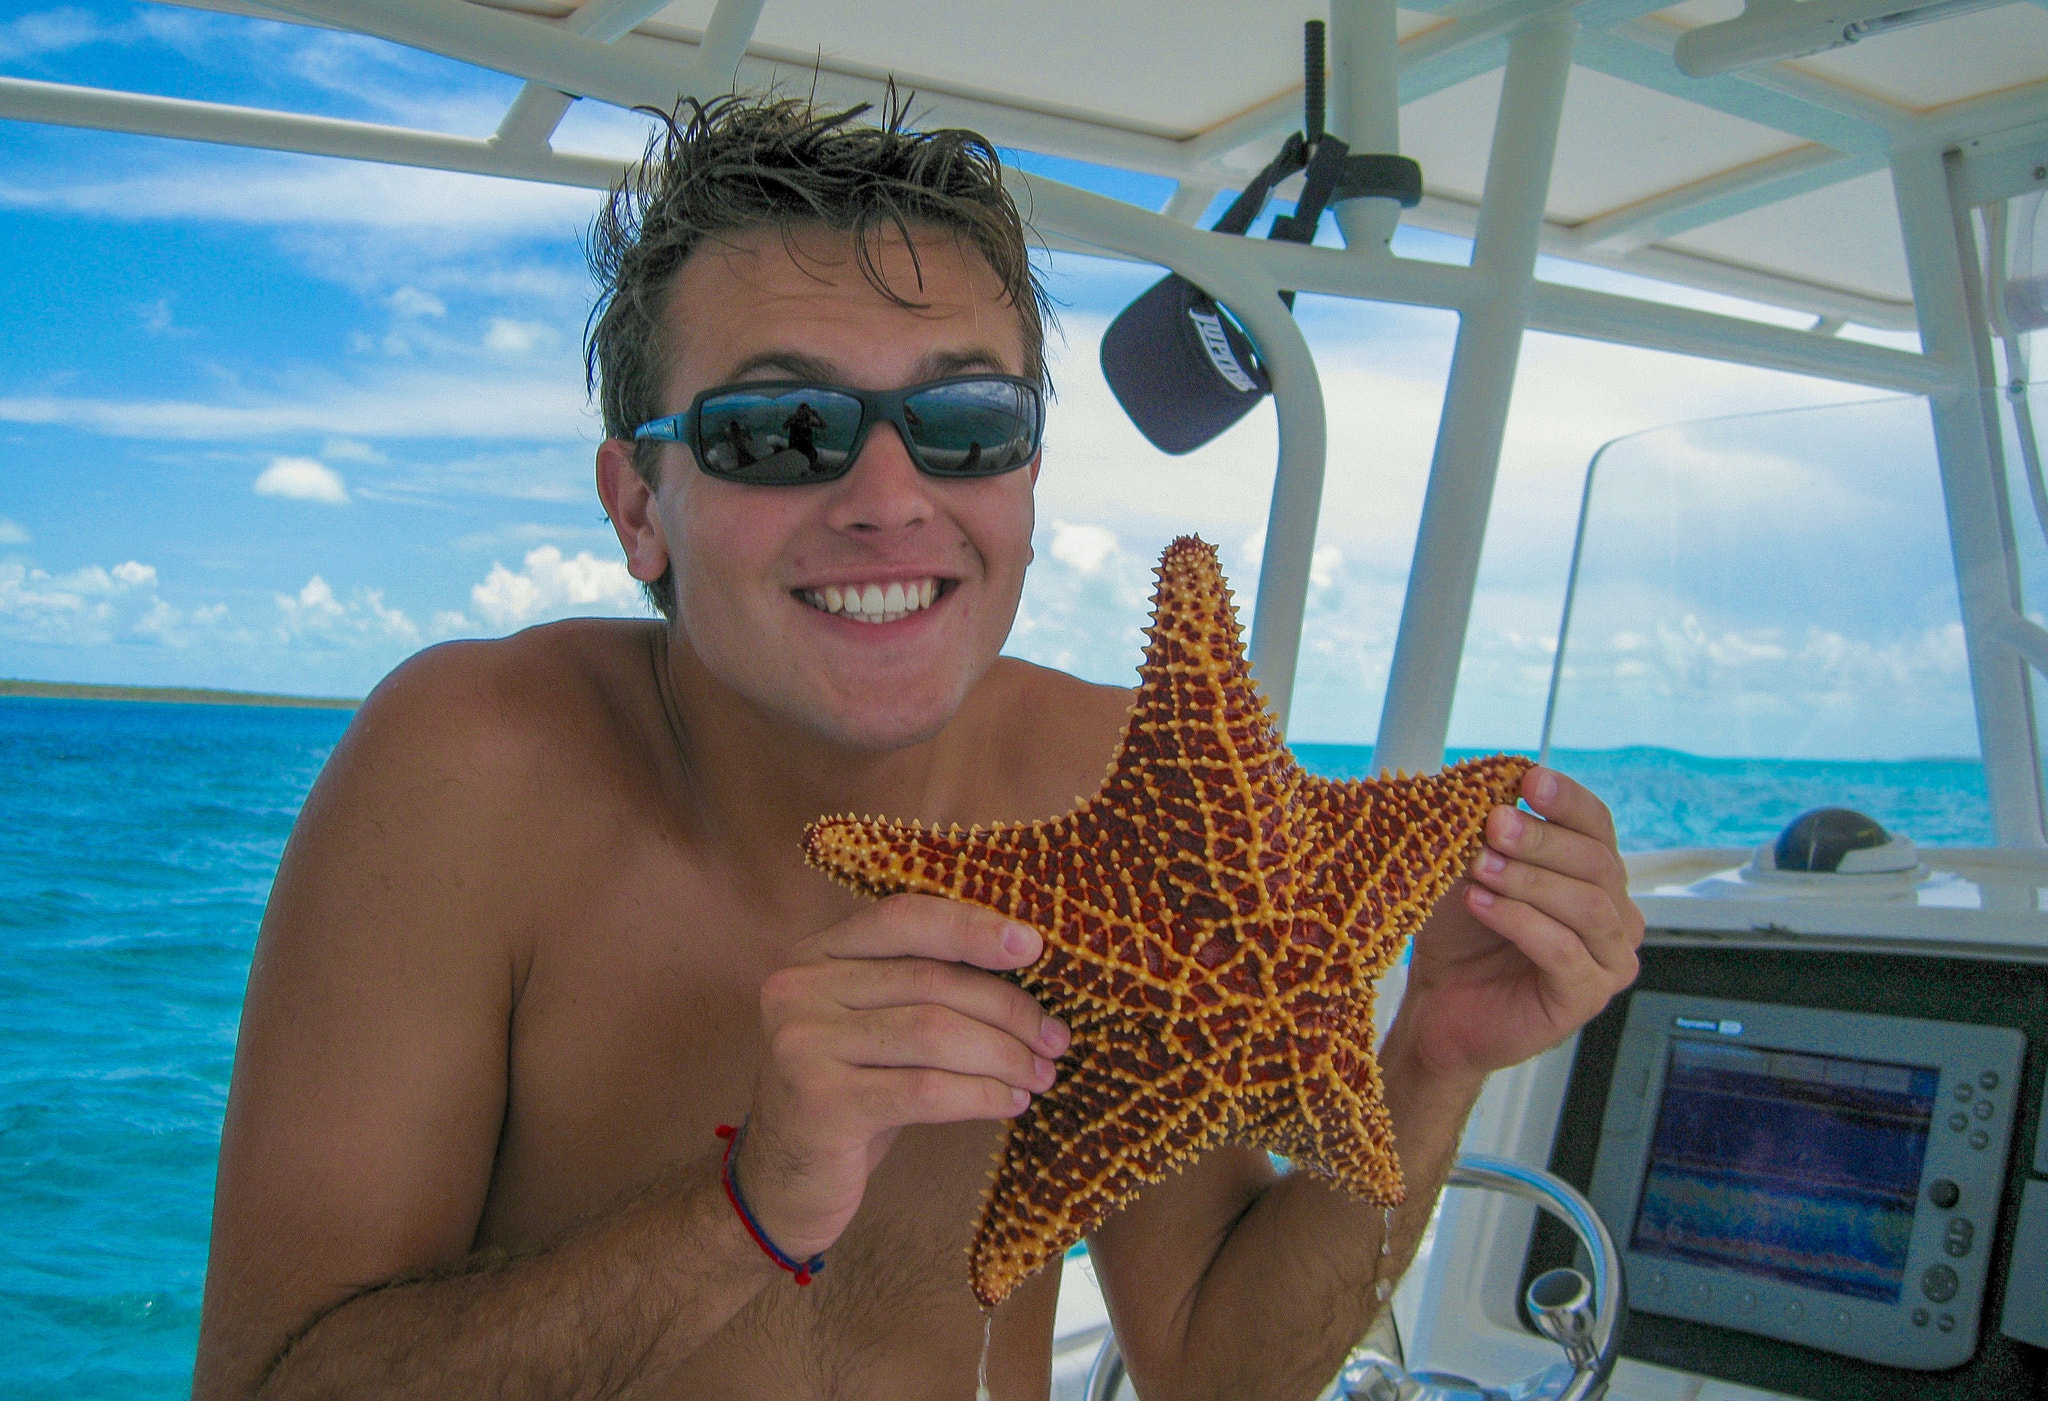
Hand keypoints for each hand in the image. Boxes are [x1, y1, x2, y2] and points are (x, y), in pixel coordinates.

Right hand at [736, 894, 1069, 1259]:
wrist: (783, 1184)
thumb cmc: (849, 1095)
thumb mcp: (870, 1030)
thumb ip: (917, 987)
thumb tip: (1022, 962)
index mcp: (813, 956)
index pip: (901, 918)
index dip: (971, 927)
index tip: (1033, 946)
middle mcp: (798, 990)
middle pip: (929, 980)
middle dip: (1007, 1008)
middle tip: (1055, 1037)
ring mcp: (802, 1045)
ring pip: (934, 1033)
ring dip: (1003, 1054)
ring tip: (1041, 1074)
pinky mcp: (820, 1103)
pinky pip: (925, 1089)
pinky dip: (981, 1094)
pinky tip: (1011, 1102)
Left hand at [1397, 766, 1642, 1081]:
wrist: (1440, 1005)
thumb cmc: (1462, 938)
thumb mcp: (1471, 872)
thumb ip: (1488, 836)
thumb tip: (1486, 791)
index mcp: (1594, 875)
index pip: (1597, 825)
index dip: (1567, 800)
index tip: (1529, 779)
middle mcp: (1614, 913)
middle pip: (1596, 862)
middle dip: (1541, 839)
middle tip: (1494, 824)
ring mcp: (1608, 958)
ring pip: (1587, 906)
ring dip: (1529, 880)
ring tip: (1480, 866)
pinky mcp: (1587, 996)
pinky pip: (1564, 951)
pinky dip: (1519, 921)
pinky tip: (1481, 904)